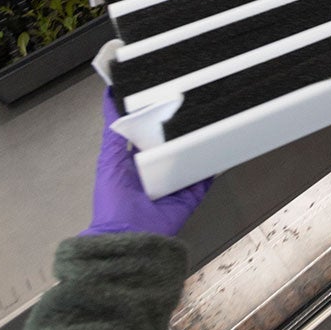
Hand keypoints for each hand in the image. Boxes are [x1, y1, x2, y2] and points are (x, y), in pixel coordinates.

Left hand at [81, 89, 210, 237]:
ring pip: (191, 157)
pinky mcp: (191, 195)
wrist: (127, 238)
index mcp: (136, 160)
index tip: (170, 91)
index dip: (159, 114)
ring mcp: (176, 182)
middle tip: (198, 101)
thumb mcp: (109, 160)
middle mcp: (157, 169)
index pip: (150, 132)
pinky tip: (221, 147)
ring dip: (200, 143)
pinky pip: (205, 177)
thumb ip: (113, 132)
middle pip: (173, 143)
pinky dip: (213, 164)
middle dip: (183, 126)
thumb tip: (109, 95)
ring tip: (214, 120)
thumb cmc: (113, 200)